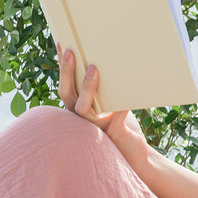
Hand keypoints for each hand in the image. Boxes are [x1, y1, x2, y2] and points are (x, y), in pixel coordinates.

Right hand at [57, 44, 147, 168]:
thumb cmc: (122, 125)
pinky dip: (120, 107)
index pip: (66, 85)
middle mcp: (81, 119)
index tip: (61, 44)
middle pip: (67, 94)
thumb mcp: (114, 102)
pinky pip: (114, 118)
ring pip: (83, 108)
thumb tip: (114, 59)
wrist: (136, 153)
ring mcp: (94, 128)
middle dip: (67, 72)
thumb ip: (110, 87)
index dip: (62, 66)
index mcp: (79, 108)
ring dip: (87, 88)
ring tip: (94, 69)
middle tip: (71, 51)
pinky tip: (126, 98)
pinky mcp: (111, 134)